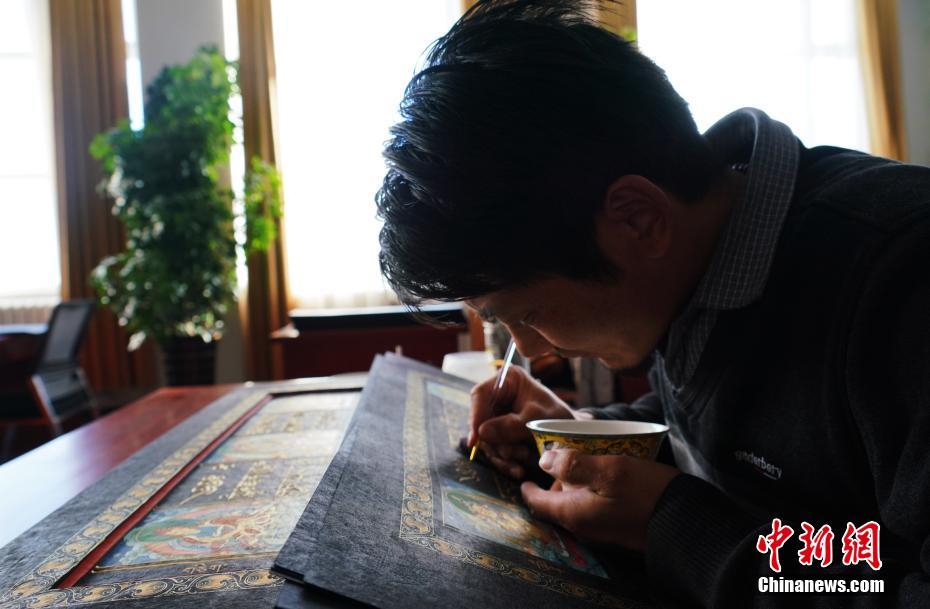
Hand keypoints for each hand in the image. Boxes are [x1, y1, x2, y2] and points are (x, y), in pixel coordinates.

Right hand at [468, 365, 586, 478]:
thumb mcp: (537, 420)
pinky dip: (505, 462)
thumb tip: (481, 432)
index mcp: (508, 380)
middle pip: (480, 420)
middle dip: (495, 441)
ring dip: (503, 454)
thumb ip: (511, 425)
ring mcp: (497, 417)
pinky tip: (518, 470)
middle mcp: (499, 397)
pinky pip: (493, 451)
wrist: (573, 439)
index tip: (476, 438)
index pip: (480, 394)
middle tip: (514, 454)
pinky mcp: (499, 435)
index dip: (475, 416)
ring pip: (485, 439)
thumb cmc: (559, 420)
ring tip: (524, 458)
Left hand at [521, 449, 679, 551]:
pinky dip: (589, 492)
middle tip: (559, 457)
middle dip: (554, 482)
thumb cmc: (646, 493)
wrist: (685, 523)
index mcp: (574, 513)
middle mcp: (583, 526)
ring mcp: (600, 530)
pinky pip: (592, 509)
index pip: (537, 503)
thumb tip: (544, 460)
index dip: (528, 488)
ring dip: (573, 485)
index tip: (525, 476)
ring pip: (575, 505)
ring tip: (583, 461)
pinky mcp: (616, 528)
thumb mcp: (609, 470)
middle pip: (556, 504)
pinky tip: (603, 476)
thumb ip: (574, 465)